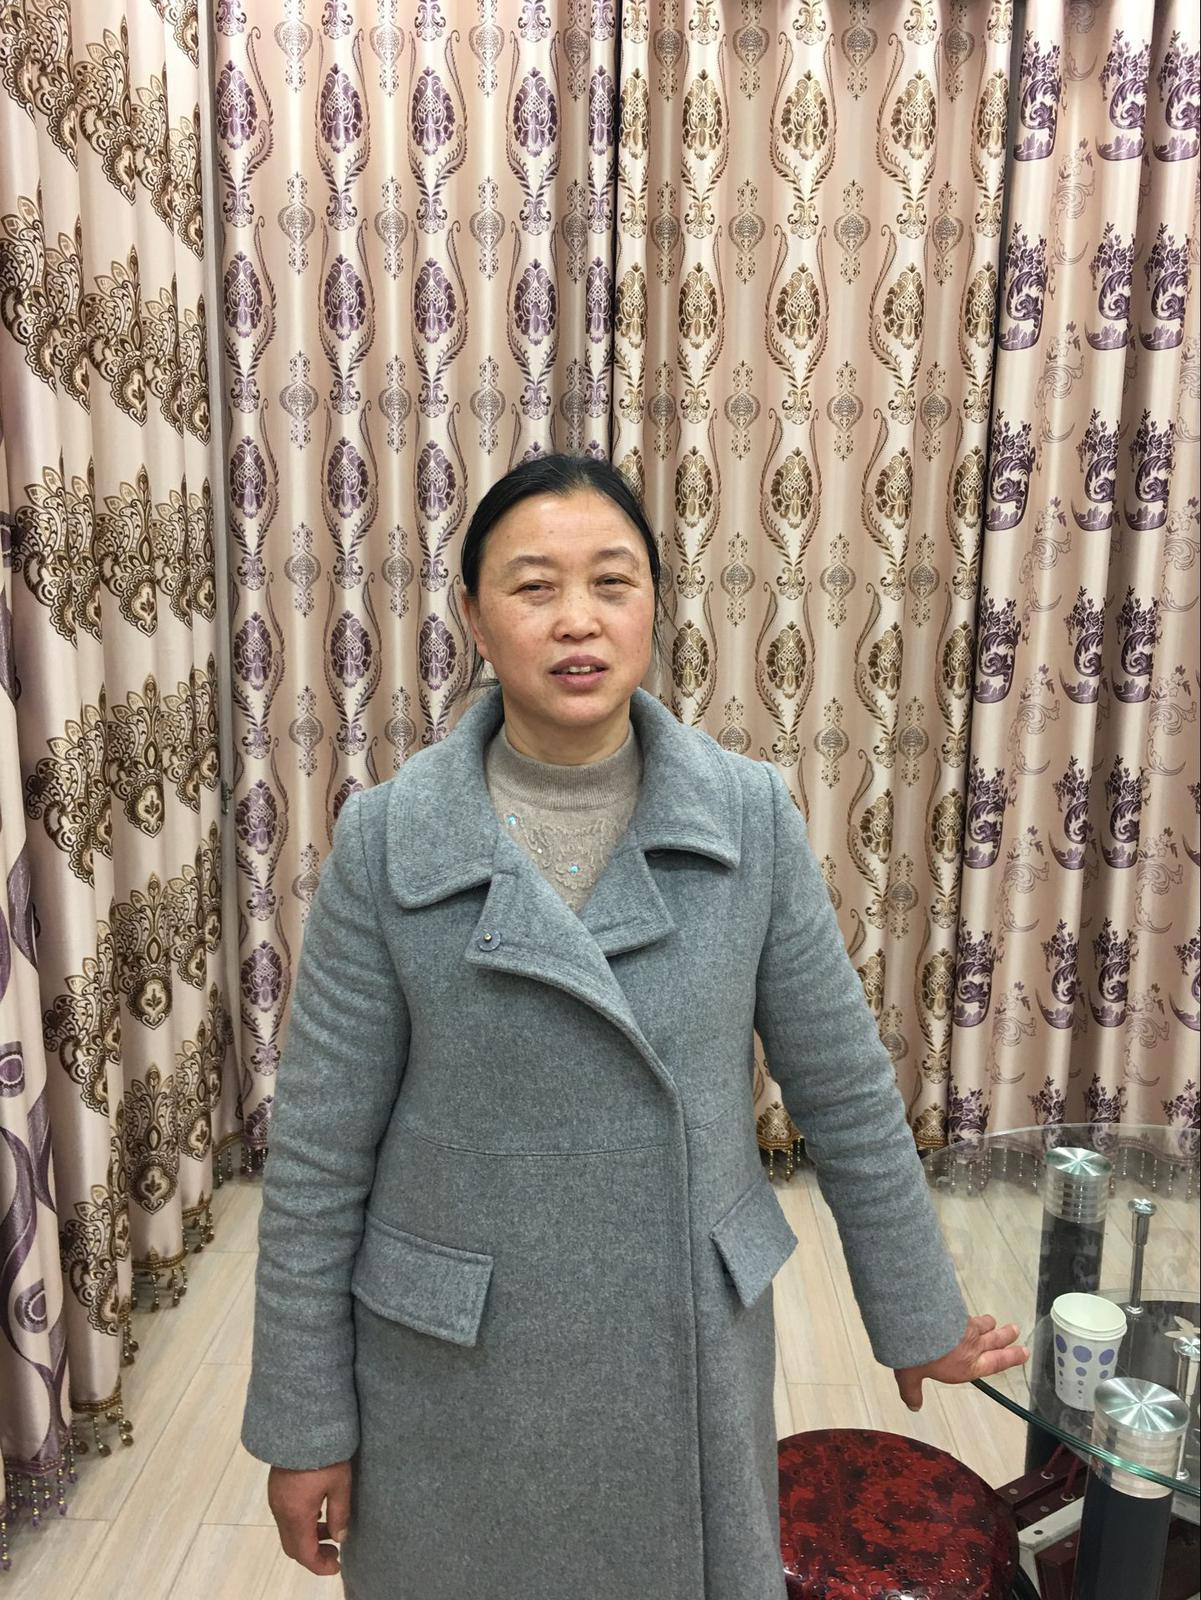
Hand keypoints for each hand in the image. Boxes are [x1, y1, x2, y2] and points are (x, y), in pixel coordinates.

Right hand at [267, 1458, 352, 1575]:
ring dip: (307, 1538)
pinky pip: (286, 1517)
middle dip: (313, 1555)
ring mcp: (276, 1500)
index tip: (337, 1565)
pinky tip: (318, 1511)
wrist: (301, 1425)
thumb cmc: (324, 1454)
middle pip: (293, 1547)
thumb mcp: (340, 1484)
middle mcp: (281, 1511)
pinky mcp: (276, 1489)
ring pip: (288, 1532)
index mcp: (296, 1514)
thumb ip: (340, 1514)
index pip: (305, 1553)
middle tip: (334, 1551)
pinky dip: (301, 1524)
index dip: (320, 1565)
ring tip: (329, 1529)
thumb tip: (339, 1537)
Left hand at [893, 1312, 1028, 1411]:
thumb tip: (913, 1404)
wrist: (916, 1323)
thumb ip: (913, 1390)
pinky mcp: (956, 1309)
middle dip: (1007, 1336)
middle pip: (996, 1340)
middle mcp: (972, 1345)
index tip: (1023, 1352)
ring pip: (983, 1323)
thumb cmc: (918, 1352)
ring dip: (989, 1323)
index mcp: (967, 1366)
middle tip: (1015, 1331)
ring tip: (993, 1321)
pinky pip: (965, 1310)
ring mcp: (965, 1325)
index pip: (996, 1363)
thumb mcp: (910, 1376)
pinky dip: (966, 1311)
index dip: (1011, 1358)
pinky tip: (961, 1309)